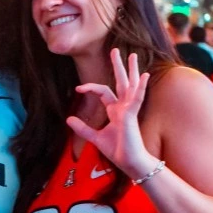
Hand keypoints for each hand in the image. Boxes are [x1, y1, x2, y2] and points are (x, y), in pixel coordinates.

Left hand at [67, 49, 155, 177]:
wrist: (129, 162)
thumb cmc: (118, 151)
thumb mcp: (94, 138)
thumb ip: (82, 128)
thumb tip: (68, 119)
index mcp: (115, 111)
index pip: (103, 92)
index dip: (91, 87)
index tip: (78, 88)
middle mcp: (123, 107)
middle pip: (121, 82)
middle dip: (118, 67)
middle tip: (116, 50)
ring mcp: (129, 110)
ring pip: (130, 86)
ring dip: (131, 70)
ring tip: (132, 55)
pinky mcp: (132, 116)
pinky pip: (137, 99)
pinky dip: (140, 88)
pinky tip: (144, 76)